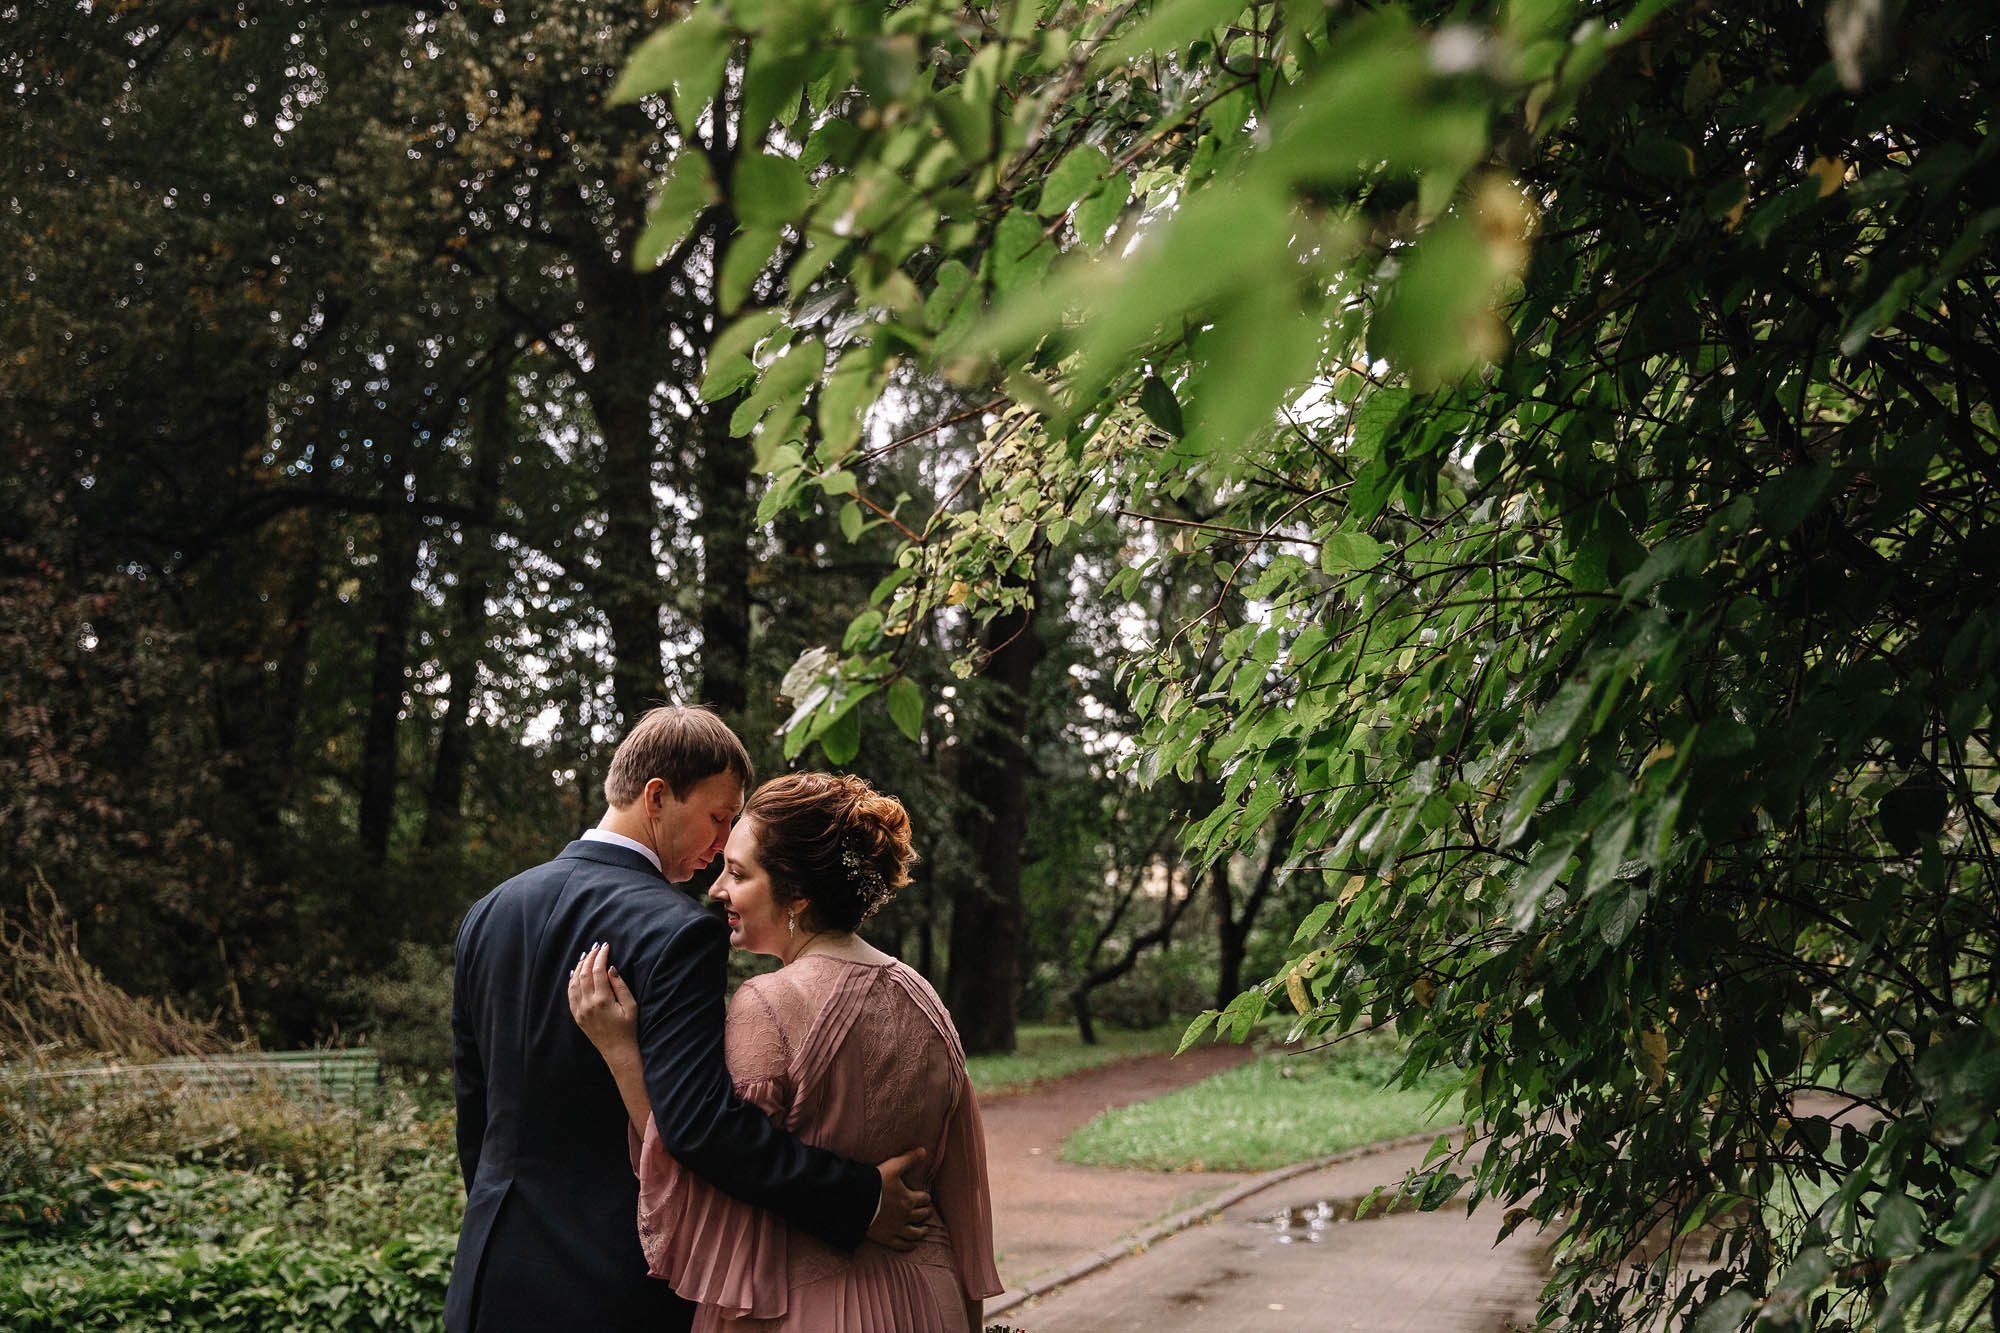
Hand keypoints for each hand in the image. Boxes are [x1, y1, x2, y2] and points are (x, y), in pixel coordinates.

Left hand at [567, 942, 638, 1058]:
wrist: (617, 1051)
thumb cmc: (628, 1029)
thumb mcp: (631, 1006)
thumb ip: (620, 986)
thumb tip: (610, 968)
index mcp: (603, 1000)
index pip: (598, 971)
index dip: (601, 956)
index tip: (605, 946)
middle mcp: (588, 1004)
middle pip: (584, 973)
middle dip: (589, 957)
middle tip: (596, 947)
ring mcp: (580, 1011)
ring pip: (574, 982)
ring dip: (579, 966)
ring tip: (586, 955)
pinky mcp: (577, 1016)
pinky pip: (570, 994)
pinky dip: (571, 981)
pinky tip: (575, 972)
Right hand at [865, 1147, 932, 1251]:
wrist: (857, 1200)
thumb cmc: (876, 1182)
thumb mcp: (893, 1167)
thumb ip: (909, 1159)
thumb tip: (924, 1150)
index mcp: (909, 1199)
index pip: (924, 1199)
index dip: (926, 1197)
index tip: (925, 1197)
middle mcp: (906, 1215)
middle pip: (922, 1215)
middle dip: (925, 1212)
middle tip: (925, 1210)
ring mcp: (896, 1228)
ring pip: (915, 1233)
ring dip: (922, 1230)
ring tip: (924, 1229)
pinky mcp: (886, 1237)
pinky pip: (901, 1245)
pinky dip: (909, 1245)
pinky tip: (913, 1244)